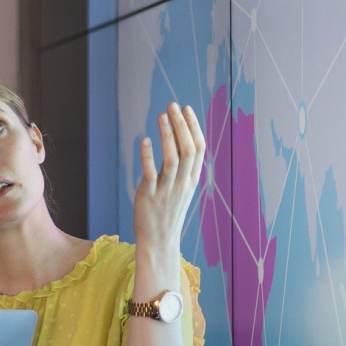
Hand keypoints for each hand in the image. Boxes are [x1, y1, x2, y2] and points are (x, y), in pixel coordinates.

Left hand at [134, 102, 206, 251]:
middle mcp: (182, 183)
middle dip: (182, 125)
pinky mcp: (149, 196)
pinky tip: (145, 140)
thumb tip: (179, 138)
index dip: (194, 127)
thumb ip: (182, 166)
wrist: (159, 240)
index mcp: (192, 179)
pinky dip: (148, 156)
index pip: (199, 149)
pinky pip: (151, 173)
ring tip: (161, 115)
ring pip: (172, 159)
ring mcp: (167, 190)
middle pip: (188, 150)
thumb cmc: (168, 211)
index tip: (186, 109)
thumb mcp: (181, 188)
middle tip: (173, 105)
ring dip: (168, 135)